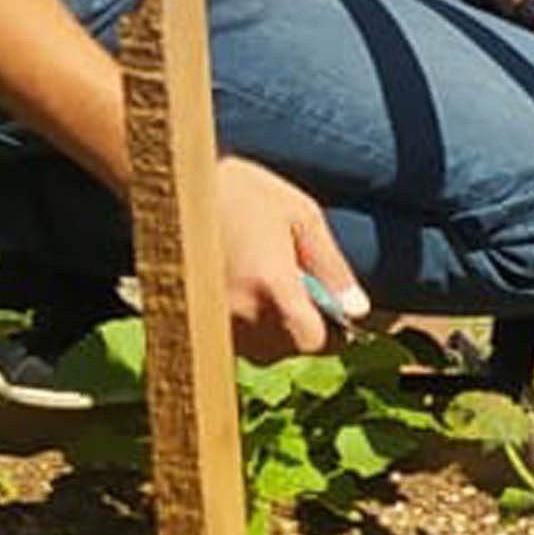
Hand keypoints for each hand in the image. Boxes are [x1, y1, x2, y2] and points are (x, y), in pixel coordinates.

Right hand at [213, 156, 365, 360]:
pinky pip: (234, 341)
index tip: (329, 308)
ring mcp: (213, 319)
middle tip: (296, 285)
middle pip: (286, 349)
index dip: (328, 330)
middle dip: (300, 325)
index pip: (313, 341)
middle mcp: (241, 311)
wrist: (175, 184)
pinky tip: (242, 286)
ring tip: (265, 280)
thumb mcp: (301, 215)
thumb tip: (358, 309)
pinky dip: (246, 325)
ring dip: (272, 328)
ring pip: (259, 350)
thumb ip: (332, 267)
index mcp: (272, 284)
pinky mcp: (194, 319)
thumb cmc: (244, 191)